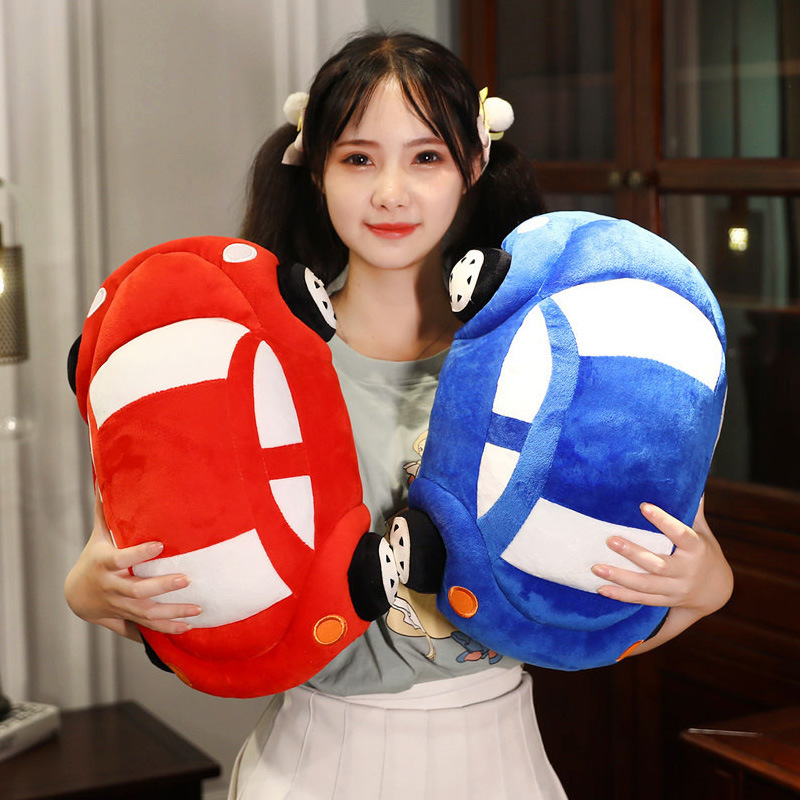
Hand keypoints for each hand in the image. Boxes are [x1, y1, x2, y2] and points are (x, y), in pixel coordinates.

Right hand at [64, 490, 201, 638]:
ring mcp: (120, 605)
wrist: (77, 596)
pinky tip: (189, 627)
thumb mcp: (98, 535)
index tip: (159, 545)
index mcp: (105, 564)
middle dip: (162, 586)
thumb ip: (106, 511)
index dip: (138, 554)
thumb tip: (104, 480)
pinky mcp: (127, 617)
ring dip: (172, 612)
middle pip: (136, 590)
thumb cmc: (95, 557)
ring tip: (197, 609)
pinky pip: (148, 626)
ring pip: (145, 612)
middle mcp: (112, 587)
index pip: (121, 559)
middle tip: (187, 579)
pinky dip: (168, 628)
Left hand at [591, 497, 732, 616]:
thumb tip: (693, 481)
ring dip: (620, 577)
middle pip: (658, 565)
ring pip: (646, 585)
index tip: (643, 506)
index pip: (681, 534)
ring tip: (596, 567)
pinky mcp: (665, 600)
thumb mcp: (703, 531)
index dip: (663, 521)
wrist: (716, 591)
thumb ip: (694, 510)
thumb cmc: (704, 551)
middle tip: (609, 540)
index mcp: (697, 549)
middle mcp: (686, 572)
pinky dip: (621, 595)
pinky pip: (641, 600)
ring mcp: (676, 589)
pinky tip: (601, 589)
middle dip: (633, 553)